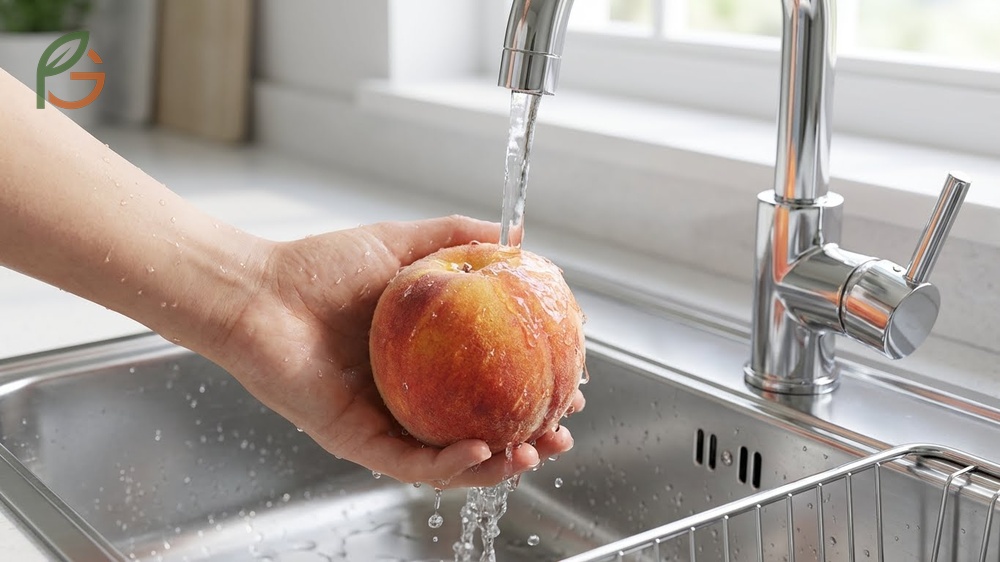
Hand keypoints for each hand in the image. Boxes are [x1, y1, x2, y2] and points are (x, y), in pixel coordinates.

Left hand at [217, 215, 584, 487]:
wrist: (258, 293)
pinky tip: (482, 450)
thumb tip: (516, 235)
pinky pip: (411, 463)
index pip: (491, 383)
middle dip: (529, 436)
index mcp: (426, 361)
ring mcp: (385, 423)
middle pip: (482, 429)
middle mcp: (410, 398)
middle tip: (562, 428)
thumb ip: (456, 238)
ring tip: (535, 450)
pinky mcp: (356, 441)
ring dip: (500, 465)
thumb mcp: (401, 245)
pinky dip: (451, 465)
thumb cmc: (320, 269)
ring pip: (451, 462)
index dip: (534, 386)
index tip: (571, 377)